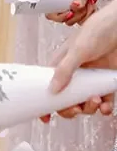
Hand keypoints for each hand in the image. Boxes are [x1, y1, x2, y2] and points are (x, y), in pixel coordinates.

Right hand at [47, 1, 116, 116]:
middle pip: (66, 101)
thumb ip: (64, 70)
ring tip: (96, 100)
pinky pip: (104, 102)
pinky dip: (105, 107)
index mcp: (59, 66)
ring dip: (89, 107)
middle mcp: (74, 75)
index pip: (48, 87)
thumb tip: (52, 90)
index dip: (45, 103)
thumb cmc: (96, 31)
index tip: (45, 118)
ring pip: (85, 103)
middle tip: (76, 108)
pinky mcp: (106, 83)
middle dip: (70, 109)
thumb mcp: (77, 50)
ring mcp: (90, 80)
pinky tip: (106, 106)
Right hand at [48, 0, 107, 25]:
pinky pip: (83, 19)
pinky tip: (92, 6)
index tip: (70, 13)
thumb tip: (74, 8)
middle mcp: (65, 3)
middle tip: (84, 6)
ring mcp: (74, 7)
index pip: (51, 12)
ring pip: (76, 20)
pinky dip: (90, 15)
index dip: (59, 16)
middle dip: (77, 16)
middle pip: (65, 20)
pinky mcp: (82, 9)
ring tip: (90, 4)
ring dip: (85, 15)